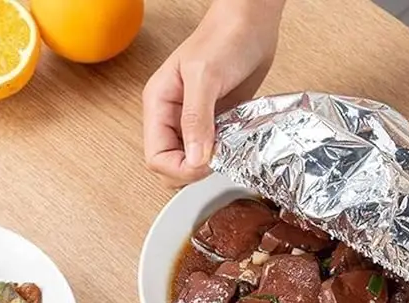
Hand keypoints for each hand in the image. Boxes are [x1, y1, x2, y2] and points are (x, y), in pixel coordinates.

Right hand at [143, 0, 284, 187]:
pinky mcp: (215, 125)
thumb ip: (197, 119)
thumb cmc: (224, 38)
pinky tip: (235, 148)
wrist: (251, 25)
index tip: (207, 163)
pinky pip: (213, 154)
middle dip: (193, 172)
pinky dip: (223, 158)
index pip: (156, 157)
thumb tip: (194, 158)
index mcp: (159, 105)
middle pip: (171, 166)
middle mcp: (173, 117)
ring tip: (228, 152)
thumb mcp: (205, 76)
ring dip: (209, 167)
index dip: (180, 169)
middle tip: (219, 160)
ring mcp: (194, 123)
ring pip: (191, 164)